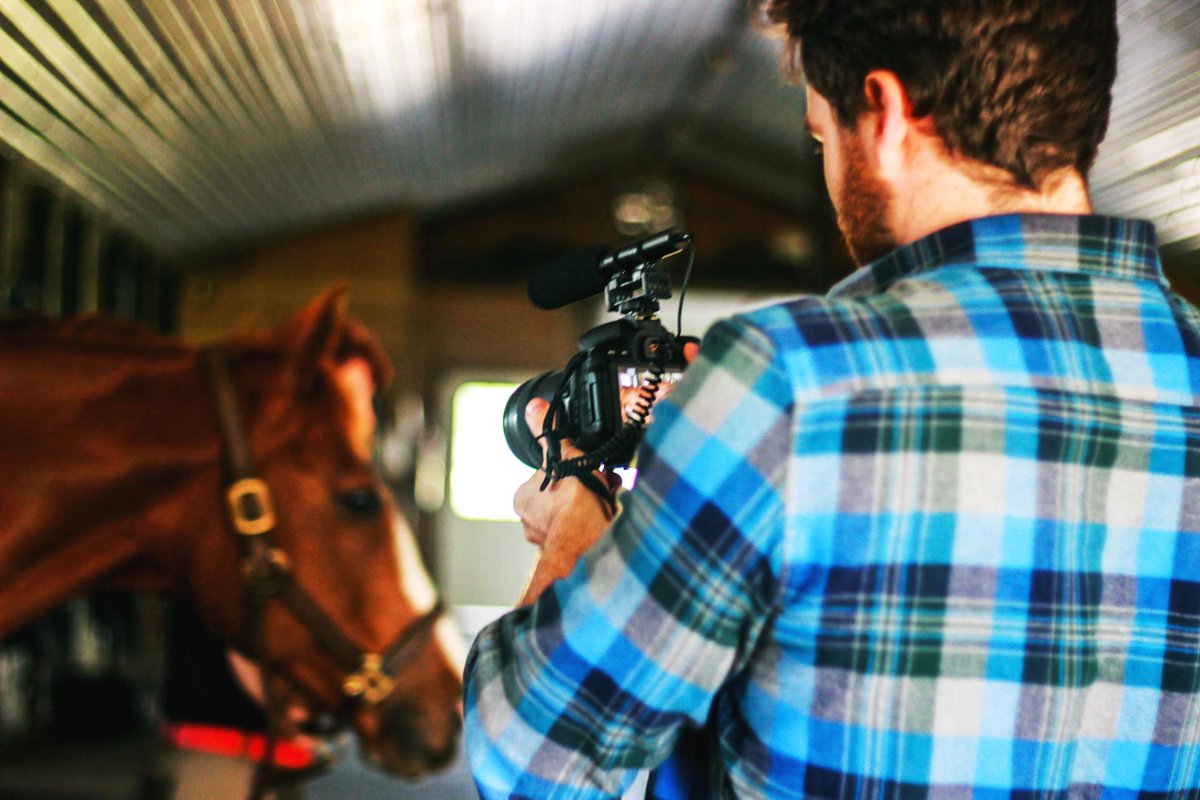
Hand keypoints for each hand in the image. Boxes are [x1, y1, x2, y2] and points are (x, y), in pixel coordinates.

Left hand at [513, 398, 617, 603]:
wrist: (592, 546)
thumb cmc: (574, 506)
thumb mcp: (563, 456)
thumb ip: (548, 432)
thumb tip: (534, 408)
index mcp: (523, 500)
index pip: (547, 478)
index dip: (570, 470)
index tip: (585, 468)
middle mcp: (531, 524)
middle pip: (562, 497)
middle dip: (582, 490)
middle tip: (602, 484)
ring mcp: (549, 542)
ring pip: (573, 517)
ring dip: (592, 507)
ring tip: (611, 500)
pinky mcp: (568, 556)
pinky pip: (583, 536)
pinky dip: (596, 527)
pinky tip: (610, 519)